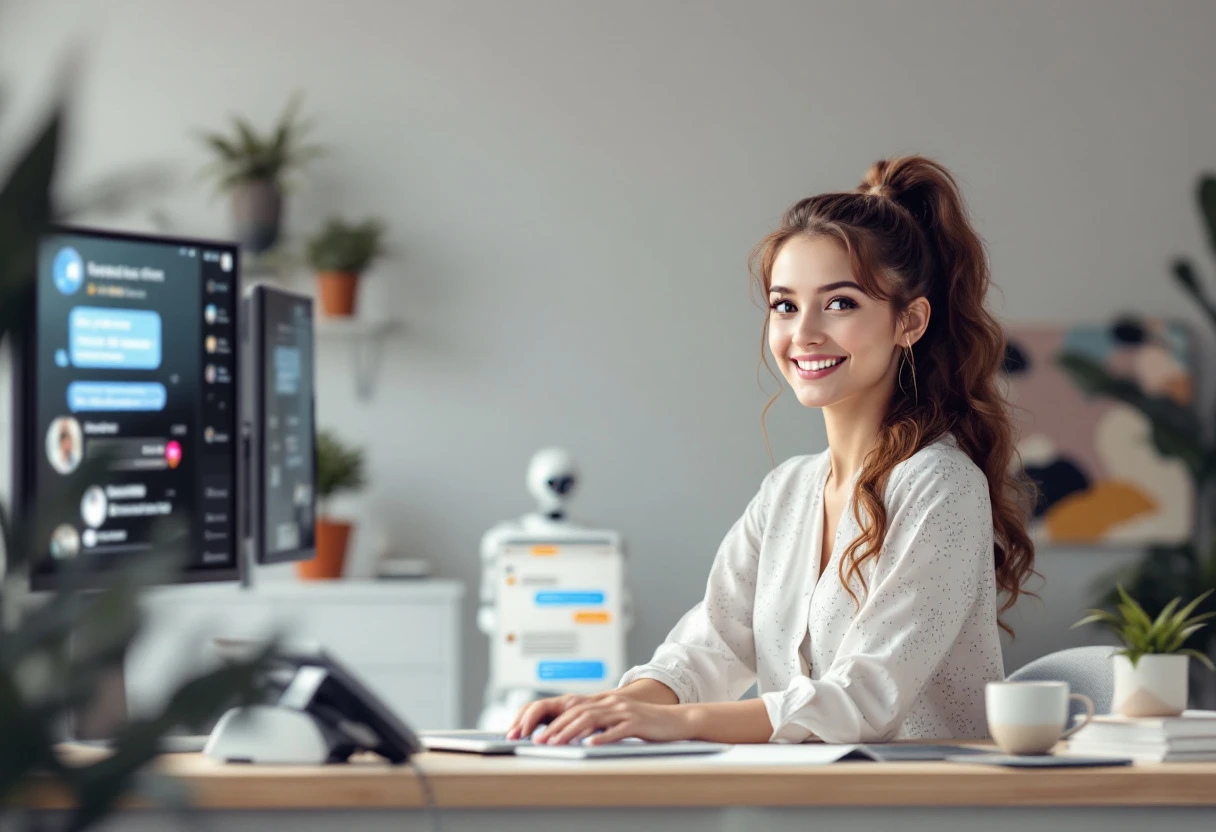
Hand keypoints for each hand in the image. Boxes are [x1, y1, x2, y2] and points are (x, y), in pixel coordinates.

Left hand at [523, 693, 695, 745]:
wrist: (676, 720)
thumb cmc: (647, 723)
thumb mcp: (620, 719)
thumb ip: (601, 722)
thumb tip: (578, 734)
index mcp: (606, 701)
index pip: (573, 708)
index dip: (554, 719)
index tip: (538, 733)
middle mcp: (612, 703)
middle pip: (578, 712)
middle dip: (556, 727)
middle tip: (539, 741)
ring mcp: (625, 712)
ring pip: (592, 719)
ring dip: (571, 732)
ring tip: (556, 744)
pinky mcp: (637, 723)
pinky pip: (616, 730)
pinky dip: (601, 737)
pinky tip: (590, 745)